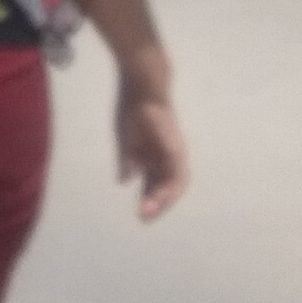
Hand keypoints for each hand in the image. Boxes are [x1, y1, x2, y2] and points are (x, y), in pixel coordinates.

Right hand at [114, 61, 187, 221]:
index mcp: (153, 154)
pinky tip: (159, 196)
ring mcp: (173, 151)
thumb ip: (126, 158)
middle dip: (155, 203)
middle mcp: (166, 155)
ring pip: (173, 182)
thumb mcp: (125, 137)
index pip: (154, 182)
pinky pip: (176, 171)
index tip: (139, 213)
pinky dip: (169, 185)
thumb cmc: (132, 107)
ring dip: (162, 198)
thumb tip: (125, 180)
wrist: (141, 84)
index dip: (148, 198)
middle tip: (142, 218)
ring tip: (149, 212)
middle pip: (165, 185)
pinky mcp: (175, 146)